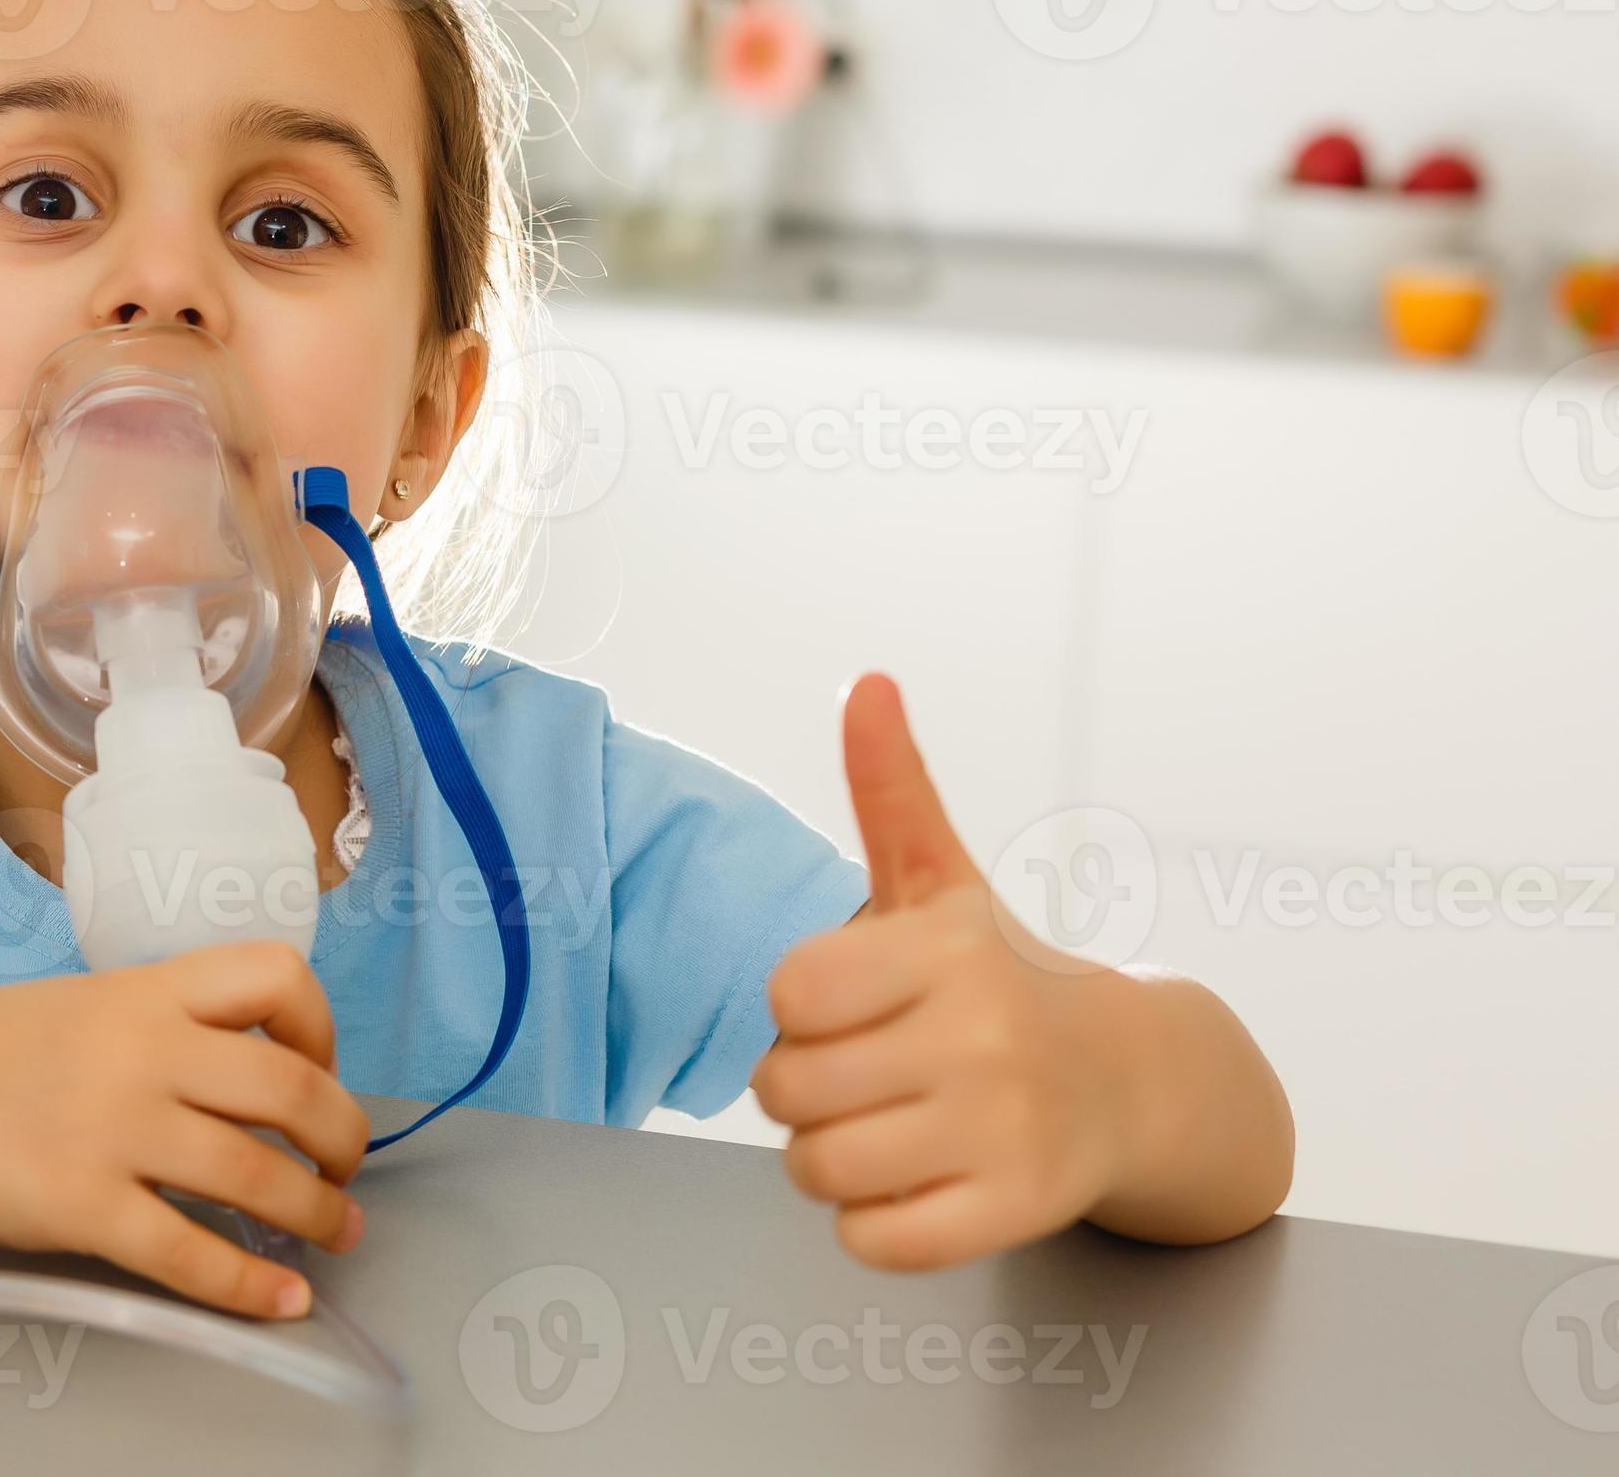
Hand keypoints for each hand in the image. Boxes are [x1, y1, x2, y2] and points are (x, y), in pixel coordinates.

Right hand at [0, 941, 367, 1317]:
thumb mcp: (83, 1006)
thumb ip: (160, 1030)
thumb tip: (244, 1086)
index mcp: (145, 991)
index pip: (277, 977)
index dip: (321, 1027)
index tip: (317, 1066)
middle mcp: (144, 1050)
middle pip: (292, 1088)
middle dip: (342, 1139)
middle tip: (343, 1170)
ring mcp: (114, 1129)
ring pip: (259, 1175)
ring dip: (317, 1214)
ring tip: (333, 1233)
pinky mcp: (81, 1206)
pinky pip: (192, 1254)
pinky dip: (250, 1285)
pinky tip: (281, 1300)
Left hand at [753, 675, 1147, 1268]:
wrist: (1137, 1081)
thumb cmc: (1004, 976)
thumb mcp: (943, 878)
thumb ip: (891, 787)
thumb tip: (867, 681)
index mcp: (949, 949)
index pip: (787, 993)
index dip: (799, 1006)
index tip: (845, 1001)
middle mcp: (983, 1037)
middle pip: (785, 1091)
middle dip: (802, 1088)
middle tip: (862, 1070)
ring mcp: (1005, 1131)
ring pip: (817, 1171)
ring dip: (828, 1159)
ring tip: (882, 1124)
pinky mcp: (1015, 1212)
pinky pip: (874, 1240)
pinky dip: (871, 1222)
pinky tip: (915, 1178)